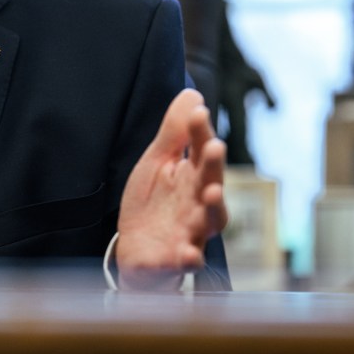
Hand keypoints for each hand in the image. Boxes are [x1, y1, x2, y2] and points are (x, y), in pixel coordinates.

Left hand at [115, 88, 227, 290]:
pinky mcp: (177, 259)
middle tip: (214, 146)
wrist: (140, 251)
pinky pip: (188, 260)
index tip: (198, 112)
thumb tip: (192, 94)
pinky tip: (187, 253)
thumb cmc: (154, 203)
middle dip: (213, 166)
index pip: (200, 150)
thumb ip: (174, 133)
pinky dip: (189, 257)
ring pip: (207, 221)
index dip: (200, 131)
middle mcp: (198, 203)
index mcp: (193, 177)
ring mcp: (191, 232)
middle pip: (210, 182)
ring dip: (211, 208)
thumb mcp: (158, 163)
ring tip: (211, 193)